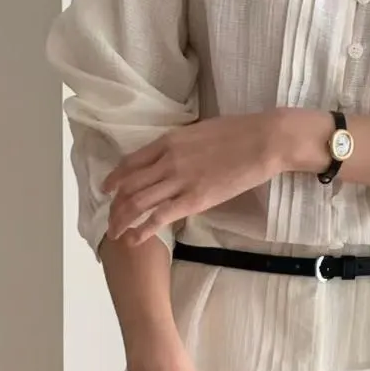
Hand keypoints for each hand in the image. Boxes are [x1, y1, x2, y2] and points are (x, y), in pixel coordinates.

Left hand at [104, 109, 294, 244]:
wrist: (262, 141)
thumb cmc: (238, 132)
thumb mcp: (199, 131)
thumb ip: (181, 145)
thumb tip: (173, 154)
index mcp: (167, 141)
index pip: (130, 162)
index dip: (114, 178)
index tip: (107, 189)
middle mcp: (167, 161)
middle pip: (128, 186)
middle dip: (114, 205)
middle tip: (110, 218)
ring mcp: (179, 180)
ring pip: (138, 202)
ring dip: (122, 220)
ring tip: (116, 233)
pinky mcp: (195, 199)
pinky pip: (160, 217)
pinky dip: (143, 230)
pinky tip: (135, 239)